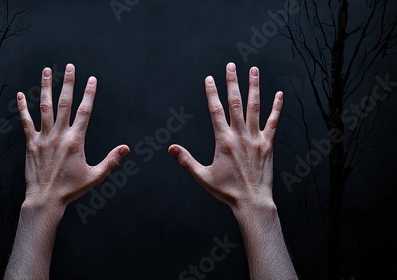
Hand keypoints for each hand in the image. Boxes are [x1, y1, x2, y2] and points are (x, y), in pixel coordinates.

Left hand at [17, 64, 129, 210]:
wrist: (45, 199)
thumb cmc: (71, 189)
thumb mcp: (95, 176)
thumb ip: (111, 160)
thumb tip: (127, 148)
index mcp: (76, 140)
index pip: (84, 111)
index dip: (89, 94)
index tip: (92, 79)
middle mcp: (59, 135)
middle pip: (64, 103)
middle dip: (68, 83)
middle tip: (70, 67)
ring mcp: (43, 138)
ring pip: (44, 107)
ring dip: (46, 88)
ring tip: (47, 71)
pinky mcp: (31, 144)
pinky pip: (26, 122)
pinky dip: (22, 108)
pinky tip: (20, 95)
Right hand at [168, 62, 282, 211]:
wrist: (252, 201)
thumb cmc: (226, 191)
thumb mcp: (202, 177)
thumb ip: (186, 161)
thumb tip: (170, 148)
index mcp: (223, 141)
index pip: (216, 111)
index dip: (212, 93)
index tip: (209, 78)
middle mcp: (240, 136)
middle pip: (235, 103)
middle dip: (232, 82)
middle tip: (231, 65)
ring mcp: (256, 139)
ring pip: (255, 107)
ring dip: (254, 87)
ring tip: (253, 70)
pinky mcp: (268, 145)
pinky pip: (274, 122)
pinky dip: (277, 107)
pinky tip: (280, 94)